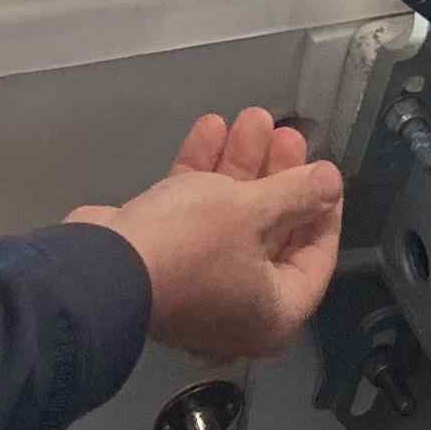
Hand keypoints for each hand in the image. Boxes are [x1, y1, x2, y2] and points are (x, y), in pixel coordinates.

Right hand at [71, 108, 344, 360]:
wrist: (99, 267)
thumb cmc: (191, 246)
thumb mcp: (253, 211)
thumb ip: (298, 194)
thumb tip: (331, 183)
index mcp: (273, 312)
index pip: (315, 258)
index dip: (323, 209)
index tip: (324, 171)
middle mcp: (238, 306)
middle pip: (271, 232)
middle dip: (276, 176)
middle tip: (285, 134)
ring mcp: (196, 284)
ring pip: (229, 218)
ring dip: (239, 165)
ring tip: (250, 117)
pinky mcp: (161, 259)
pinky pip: (192, 215)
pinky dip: (202, 174)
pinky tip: (210, 127)